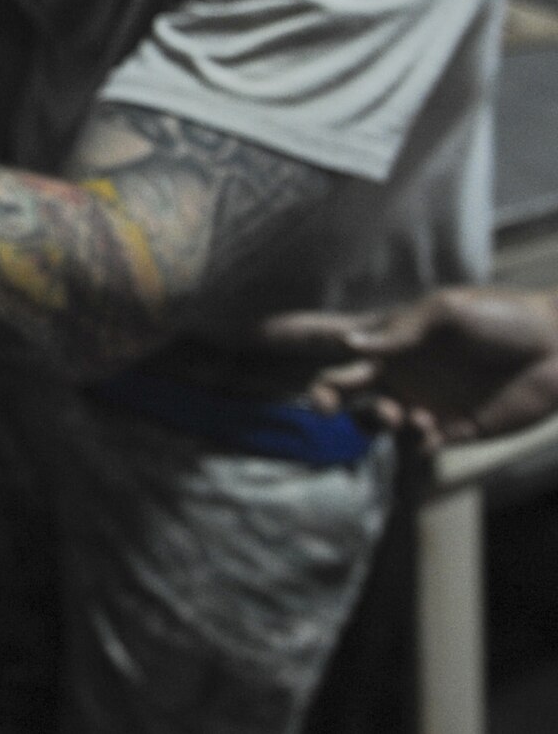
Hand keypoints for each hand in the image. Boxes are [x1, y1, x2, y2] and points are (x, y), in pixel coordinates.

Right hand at [259, 287, 557, 447]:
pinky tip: (428, 427)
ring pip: (373, 421)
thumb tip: (352, 344)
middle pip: (342, 386)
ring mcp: (422, 402)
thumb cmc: (503, 318)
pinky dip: (412, 441)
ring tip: (398, 414)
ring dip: (372, 420)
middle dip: (324, 395)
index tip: (253, 336)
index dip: (294, 335)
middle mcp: (399, 371)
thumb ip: (401, 331)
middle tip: (325, 402)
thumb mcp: (449, 311)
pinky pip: (415, 446)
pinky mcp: (451, 431)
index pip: (333, 335)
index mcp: (392, 336)